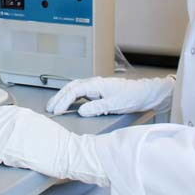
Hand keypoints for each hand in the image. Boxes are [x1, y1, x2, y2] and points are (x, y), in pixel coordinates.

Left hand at [0, 106, 108, 185]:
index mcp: (19, 113)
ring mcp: (10, 135)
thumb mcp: (36, 121)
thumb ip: (19, 120)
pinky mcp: (10, 150)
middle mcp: (12, 121)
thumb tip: (5, 125)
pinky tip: (5, 159)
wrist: (66, 152)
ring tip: (2, 153)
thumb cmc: (57, 140)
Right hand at [47, 76, 174, 116]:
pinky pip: (81, 93)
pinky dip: (72, 98)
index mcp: (96, 84)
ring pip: (75, 89)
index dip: (63, 101)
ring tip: (55, 106)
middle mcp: (94, 83)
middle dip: (59, 97)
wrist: (145, 94)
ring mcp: (96, 87)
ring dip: (64, 97)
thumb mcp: (115, 104)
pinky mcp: (99, 92)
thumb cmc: (132, 97)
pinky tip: (70, 105)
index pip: (74, 91)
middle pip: (71, 87)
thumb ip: (97, 107)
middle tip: (49, 108)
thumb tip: (81, 110)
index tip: (56, 110)